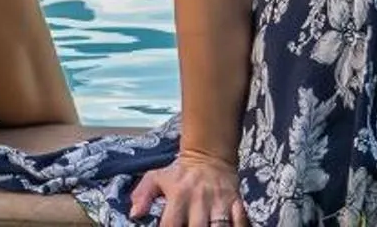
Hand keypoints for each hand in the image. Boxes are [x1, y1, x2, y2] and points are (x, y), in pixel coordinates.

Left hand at [129, 149, 245, 226]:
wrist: (209, 157)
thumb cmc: (179, 174)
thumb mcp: (156, 178)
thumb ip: (142, 195)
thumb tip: (134, 214)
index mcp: (178, 196)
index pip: (170, 225)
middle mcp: (199, 201)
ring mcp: (220, 204)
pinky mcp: (237, 204)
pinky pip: (242, 222)